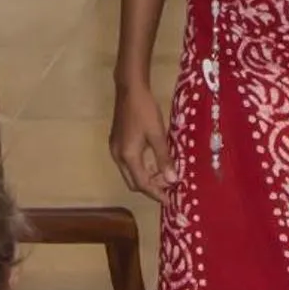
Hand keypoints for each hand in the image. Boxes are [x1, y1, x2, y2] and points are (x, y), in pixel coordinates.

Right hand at [110, 79, 176, 201]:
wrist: (130, 89)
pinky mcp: (117, 142)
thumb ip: (164, 158)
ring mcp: (115, 149)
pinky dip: (141, 167)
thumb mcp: (157, 134)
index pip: (142, 183)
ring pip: (130, 173)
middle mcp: (118, 156)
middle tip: (168, 188)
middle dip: (150, 188)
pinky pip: (128, 163)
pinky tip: (153, 161)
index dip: (156, 193)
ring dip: (146, 177)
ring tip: (164, 175)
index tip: (169, 200)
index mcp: (128, 156)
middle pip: (133, 182)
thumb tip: (173, 180)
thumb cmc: (145, 110)